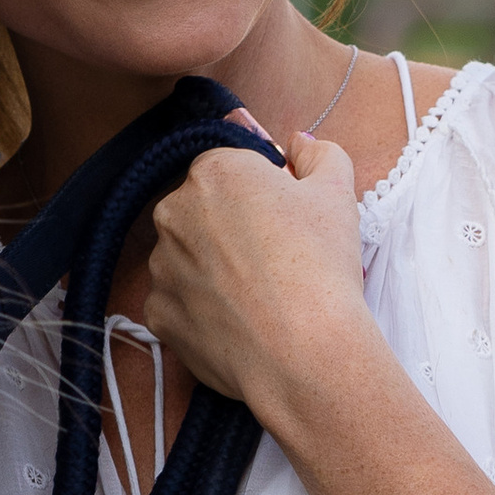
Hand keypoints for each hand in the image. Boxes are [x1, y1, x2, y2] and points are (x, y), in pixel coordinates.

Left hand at [139, 128, 375, 418]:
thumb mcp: (337, 192)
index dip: (262, 194)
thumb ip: (318, 154)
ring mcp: (160, 265)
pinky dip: (204, 310)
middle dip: (232, 228)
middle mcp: (174, 212)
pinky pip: (180, 302)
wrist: (303, 350)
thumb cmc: (320, 265)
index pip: (232, 171)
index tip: (285, 221)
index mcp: (214, 172)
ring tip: (259, 296)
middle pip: (204, 212)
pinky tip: (239, 322)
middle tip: (276, 259)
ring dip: (215, 269)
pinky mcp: (157, 313)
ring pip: (189, 258)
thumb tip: (300, 145)